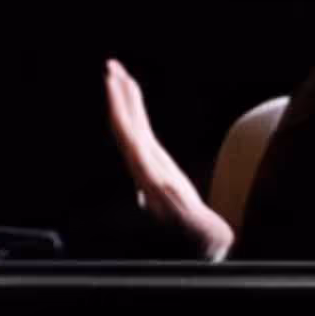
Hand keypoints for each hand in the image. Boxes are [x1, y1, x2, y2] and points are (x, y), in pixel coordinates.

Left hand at [103, 58, 231, 254]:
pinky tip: (133, 98)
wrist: (203, 248)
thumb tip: (163, 189)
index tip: (115, 86)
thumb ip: (181, 211)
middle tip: (111, 67)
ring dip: (125, 100)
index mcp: (149, 177)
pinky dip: (138, 112)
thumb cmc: (203, 240)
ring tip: (118, 73)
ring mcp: (149, 166)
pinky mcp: (157, 165)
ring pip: (132, 128)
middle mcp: (144, 169)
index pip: (129, 138)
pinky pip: (143, 133)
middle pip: (125, 128)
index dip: (121, 111)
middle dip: (118, 97)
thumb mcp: (196, 227)